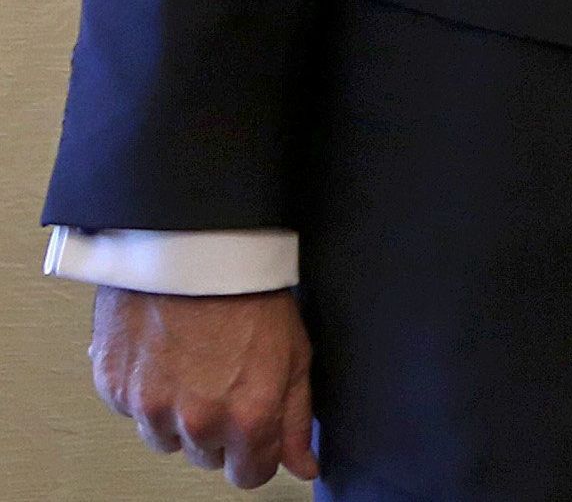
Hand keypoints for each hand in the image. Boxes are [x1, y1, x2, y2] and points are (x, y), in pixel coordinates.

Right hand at [90, 287, 317, 487]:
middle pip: (207, 457)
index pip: (249, 475)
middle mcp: (196, 421)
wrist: (193, 250)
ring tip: (194, 365)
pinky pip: (132, 411)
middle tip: (226, 381)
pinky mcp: (114, 388)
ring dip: (179, 414)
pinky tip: (165, 355)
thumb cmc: (248, 293)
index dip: (257, 455)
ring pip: (166, 438)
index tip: (257, 435)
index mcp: (247, 417)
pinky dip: (146, 392)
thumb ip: (296, 419)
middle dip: (219, 429)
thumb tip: (302, 465)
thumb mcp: (295, 355)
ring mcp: (150, 407)